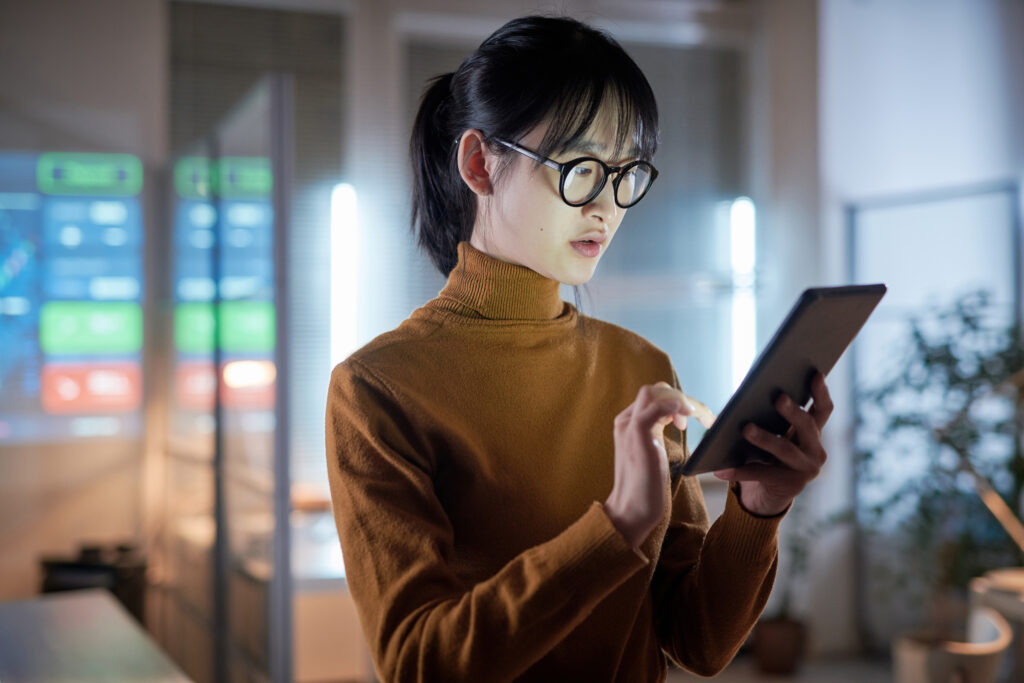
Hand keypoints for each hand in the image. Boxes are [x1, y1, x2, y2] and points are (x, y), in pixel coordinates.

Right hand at [604, 382, 711, 548]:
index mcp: (630, 423)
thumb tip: (676, 419)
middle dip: (683, 398)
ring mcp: (631, 426)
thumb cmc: (646, 486)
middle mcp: (627, 420)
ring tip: (698, 418)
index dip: (677, 402)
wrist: (632, 509)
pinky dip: (673, 405)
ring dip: (684, 401)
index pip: (654, 396)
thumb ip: (657, 433)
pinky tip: (688, 415)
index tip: (690, 420)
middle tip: (702, 418)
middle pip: (656, 390)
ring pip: (657, 393)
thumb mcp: (653, 452)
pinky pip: (654, 407)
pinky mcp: (638, 434)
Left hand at [713, 372, 833, 515]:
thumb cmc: (767, 455)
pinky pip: (760, 474)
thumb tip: (747, 395)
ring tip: (746, 428)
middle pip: (807, 426)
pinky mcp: (789, 486)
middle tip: (778, 397)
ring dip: (765, 437)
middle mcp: (815, 450)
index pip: (823, 409)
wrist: (766, 494)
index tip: (815, 373)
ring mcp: (805, 470)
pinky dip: (738, 471)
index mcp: (813, 433)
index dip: (820, 392)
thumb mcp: (773, 434)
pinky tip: (720, 469)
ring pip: (784, 449)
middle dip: (793, 411)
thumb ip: (770, 417)